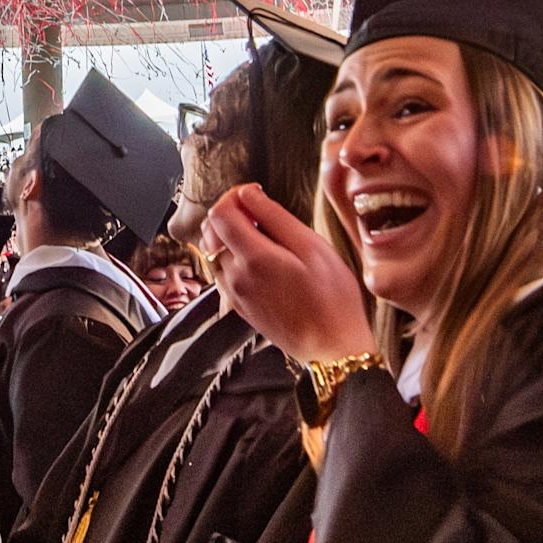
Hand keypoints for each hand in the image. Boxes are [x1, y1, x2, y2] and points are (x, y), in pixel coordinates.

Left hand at [202, 184, 376, 362]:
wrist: (331, 348)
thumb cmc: (331, 299)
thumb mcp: (312, 247)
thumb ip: (275, 217)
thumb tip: (250, 195)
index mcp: (253, 258)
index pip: (219, 213)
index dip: (233, 195)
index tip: (254, 194)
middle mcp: (235, 277)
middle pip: (211, 230)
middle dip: (231, 213)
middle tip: (260, 213)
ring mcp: (233, 294)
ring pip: (213, 252)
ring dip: (230, 236)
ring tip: (264, 236)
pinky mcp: (238, 306)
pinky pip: (222, 272)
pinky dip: (232, 257)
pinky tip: (261, 259)